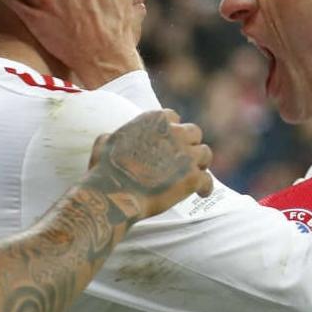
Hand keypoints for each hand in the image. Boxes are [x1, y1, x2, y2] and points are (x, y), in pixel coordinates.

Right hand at [86, 109, 213, 219]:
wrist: (114, 194)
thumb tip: (109, 136)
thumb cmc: (105, 171)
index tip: (172, 140)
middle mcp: (174, 132)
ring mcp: (186, 155)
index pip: (172, 117)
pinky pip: (207, 180)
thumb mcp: (104, 143)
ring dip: (200, 163)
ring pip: (205, 154)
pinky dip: (205, 187)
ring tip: (196, 173)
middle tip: (186, 157)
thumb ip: (113, 136)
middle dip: (190, 143)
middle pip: (194, 132)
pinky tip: (201, 193)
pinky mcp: (192, 177)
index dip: (173, 129)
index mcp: (154, 120)